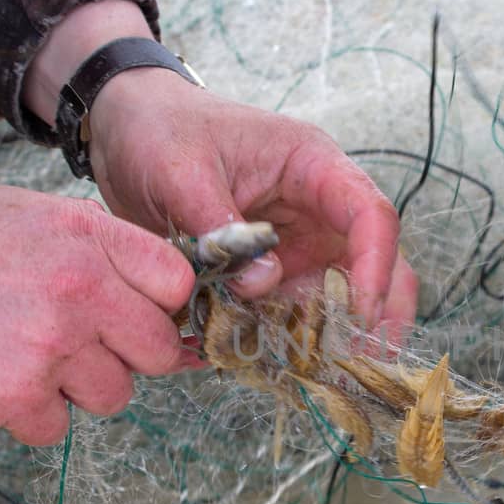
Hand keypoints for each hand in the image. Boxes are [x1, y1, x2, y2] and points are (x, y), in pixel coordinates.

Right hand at [0, 186, 194, 445]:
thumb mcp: (24, 212)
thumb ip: (94, 237)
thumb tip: (159, 278)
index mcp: (85, 236)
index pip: (176, 281)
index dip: (164, 304)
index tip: (142, 314)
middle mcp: (79, 288)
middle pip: (159, 349)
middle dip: (130, 355)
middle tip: (84, 345)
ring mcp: (50, 345)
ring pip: (115, 395)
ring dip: (80, 390)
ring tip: (30, 358)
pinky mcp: (17, 396)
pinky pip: (59, 428)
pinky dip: (31, 417)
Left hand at [21, 1, 417, 334]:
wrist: (125, 134)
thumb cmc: (160, 130)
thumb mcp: (183, 170)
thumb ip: (221, 226)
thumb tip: (262, 284)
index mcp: (312, 167)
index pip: (369, 214)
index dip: (375, 264)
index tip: (361, 311)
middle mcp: (315, 210)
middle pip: (372, 262)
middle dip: (378, 313)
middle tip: (365, 362)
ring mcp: (294, 244)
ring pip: (335, 296)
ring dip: (329, 335)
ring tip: (318, 374)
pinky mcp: (267, 273)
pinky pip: (289, 312)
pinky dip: (285, 339)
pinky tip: (274, 363)